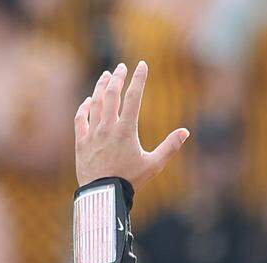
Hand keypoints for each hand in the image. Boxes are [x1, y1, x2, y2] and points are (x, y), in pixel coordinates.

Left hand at [74, 61, 189, 189]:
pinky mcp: (82, 141)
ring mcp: (93, 133)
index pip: (133, 98)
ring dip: (101, 87)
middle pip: (112, 95)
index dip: (138, 80)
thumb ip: (170, 147)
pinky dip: (85, 107)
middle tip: (121, 67)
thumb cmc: (131, 180)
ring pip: (95, 103)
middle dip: (117, 78)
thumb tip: (185, 132)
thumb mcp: (154, 165)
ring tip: (106, 76)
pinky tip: (88, 100)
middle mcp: (108, 127)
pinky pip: (81, 118)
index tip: (142, 65)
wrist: (103, 194)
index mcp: (126, 130)